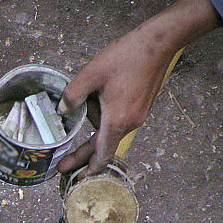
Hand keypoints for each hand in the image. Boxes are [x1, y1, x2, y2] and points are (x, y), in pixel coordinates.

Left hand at [57, 0, 220, 175]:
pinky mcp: (140, 107)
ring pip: (108, 127)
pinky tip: (101, 90)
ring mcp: (137, 115)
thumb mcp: (91, 74)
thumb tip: (63, 110)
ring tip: (93, 89)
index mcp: (117, 119)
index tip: (78, 180)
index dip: (89, 169)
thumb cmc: (128, 56)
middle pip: (102, 145)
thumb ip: (73, 95)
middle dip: (81, 154)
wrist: (159, 42)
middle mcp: (130, 122)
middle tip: (63, 165)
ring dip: (94, 117)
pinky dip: (104, 112)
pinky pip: (117, 117)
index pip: (102, 153)